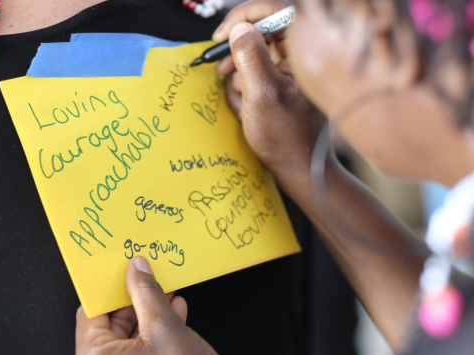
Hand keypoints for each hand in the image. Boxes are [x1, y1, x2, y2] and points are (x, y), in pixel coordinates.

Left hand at [73, 257, 230, 354]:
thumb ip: (147, 293)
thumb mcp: (167, 329)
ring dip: (147, 319)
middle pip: (109, 328)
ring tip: (168, 297)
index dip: (111, 288)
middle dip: (134, 302)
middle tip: (151, 281)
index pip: (91, 312)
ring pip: (125, 344)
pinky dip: (151, 341)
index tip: (126, 272)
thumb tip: (137, 269)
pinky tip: (172, 320)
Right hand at [212, 0, 326, 197]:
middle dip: (237, 56)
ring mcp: (287, 69)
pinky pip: (251, 74)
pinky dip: (242, 89)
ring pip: (250, 55)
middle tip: (225, 72)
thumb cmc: (287, 137)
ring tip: (242, 102)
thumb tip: (240, 29)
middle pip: (257, 32)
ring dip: (238, 77)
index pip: (274, 10)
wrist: (298, 168)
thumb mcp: (262, 94)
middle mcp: (297, 54)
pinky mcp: (279, 82)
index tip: (222, 35)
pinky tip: (246, 109)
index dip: (244, 16)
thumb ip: (250, 57)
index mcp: (303, 50)